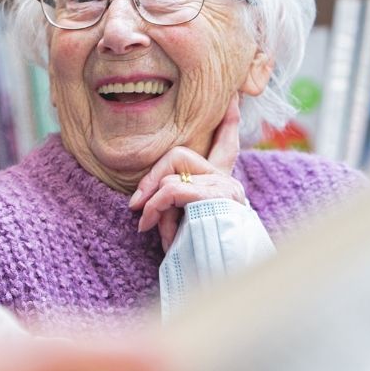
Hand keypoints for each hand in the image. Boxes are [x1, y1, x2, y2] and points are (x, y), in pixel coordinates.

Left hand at [129, 96, 246, 251]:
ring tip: (148, 228)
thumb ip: (169, 203)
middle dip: (153, 176)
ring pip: (171, 174)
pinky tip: (149, 227)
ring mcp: (223, 188)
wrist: (215, 272)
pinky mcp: (212, 196)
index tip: (233, 98)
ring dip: (152, 203)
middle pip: (181, 155)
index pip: (227, 144)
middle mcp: (227, 183)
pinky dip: (154, 207)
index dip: (229, 121)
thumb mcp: (178, 223)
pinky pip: (171, 190)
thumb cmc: (195, 254)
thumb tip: (138, 201)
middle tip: (135, 205)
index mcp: (222, 187)